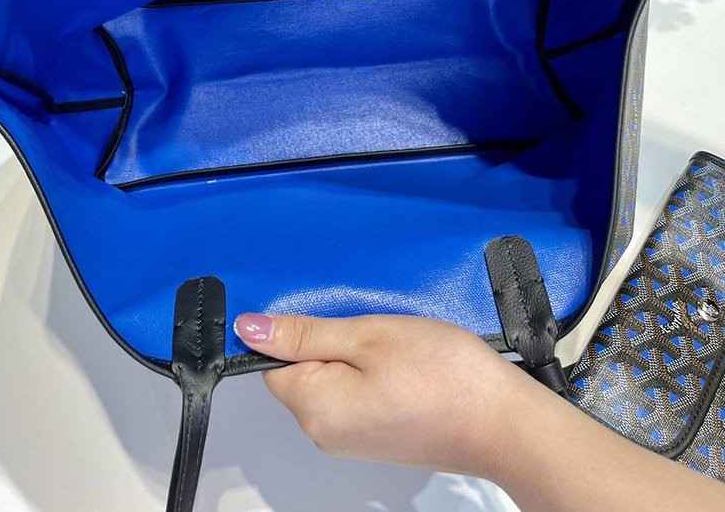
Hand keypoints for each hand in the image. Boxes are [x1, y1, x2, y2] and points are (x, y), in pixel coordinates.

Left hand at [233, 311, 523, 479]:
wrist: (504, 422)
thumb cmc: (443, 376)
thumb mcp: (369, 335)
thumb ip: (305, 333)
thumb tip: (249, 329)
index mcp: (315, 408)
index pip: (273, 361)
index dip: (298, 329)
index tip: (333, 313)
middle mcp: (326, 433)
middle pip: (303, 371)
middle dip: (331, 339)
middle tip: (372, 325)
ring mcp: (354, 440)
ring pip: (333, 380)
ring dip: (356, 354)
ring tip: (395, 343)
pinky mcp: (379, 438)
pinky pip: (357, 396)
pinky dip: (374, 372)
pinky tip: (406, 362)